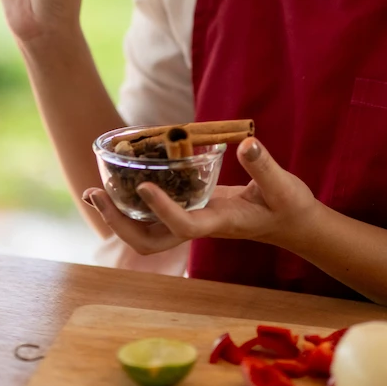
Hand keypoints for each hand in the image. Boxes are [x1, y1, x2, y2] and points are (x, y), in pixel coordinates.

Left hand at [81, 138, 321, 255]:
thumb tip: (247, 144)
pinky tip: (121, 181)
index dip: (162, 210)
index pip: (184, 226)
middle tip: (96, 193)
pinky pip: (152, 215)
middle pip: (149, 241)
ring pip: (145, 233)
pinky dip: (131, 203)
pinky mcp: (191, 210)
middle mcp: (200, 226)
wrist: (292, 223)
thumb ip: (264, 167)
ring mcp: (192, 221)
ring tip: (94, 190)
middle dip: (119, 222)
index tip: (144, 187)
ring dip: (117, 216)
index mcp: (220, 223)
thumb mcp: (283, 186)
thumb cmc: (289, 206)